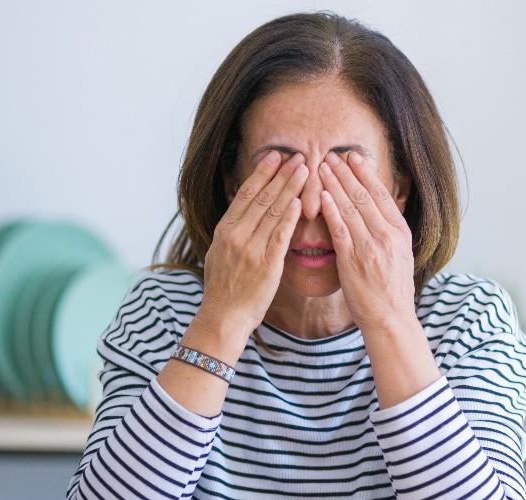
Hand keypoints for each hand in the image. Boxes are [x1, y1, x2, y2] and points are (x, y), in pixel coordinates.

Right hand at [200, 151, 307, 336]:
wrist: (223, 317)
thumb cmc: (225, 288)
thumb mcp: (220, 253)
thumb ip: (233, 232)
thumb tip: (243, 211)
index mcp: (224, 230)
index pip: (244, 194)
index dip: (261, 173)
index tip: (274, 156)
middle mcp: (236, 235)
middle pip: (261, 197)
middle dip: (281, 174)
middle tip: (297, 156)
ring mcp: (250, 249)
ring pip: (272, 212)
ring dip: (290, 188)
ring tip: (304, 170)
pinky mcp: (266, 265)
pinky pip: (280, 236)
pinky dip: (289, 217)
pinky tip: (299, 202)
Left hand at [318, 151, 416, 333]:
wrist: (390, 318)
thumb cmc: (393, 290)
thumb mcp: (402, 255)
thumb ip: (392, 231)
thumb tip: (386, 208)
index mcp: (400, 232)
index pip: (382, 195)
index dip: (367, 174)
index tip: (355, 157)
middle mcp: (388, 236)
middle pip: (365, 196)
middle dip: (347, 173)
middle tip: (332, 155)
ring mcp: (371, 247)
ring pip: (351, 208)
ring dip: (335, 185)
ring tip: (322, 167)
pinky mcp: (354, 260)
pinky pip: (340, 229)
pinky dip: (331, 210)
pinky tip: (322, 196)